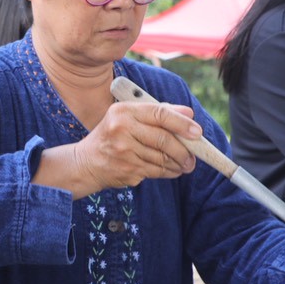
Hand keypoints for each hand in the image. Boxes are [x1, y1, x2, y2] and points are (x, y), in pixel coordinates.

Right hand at [72, 101, 198, 191]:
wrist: (86, 162)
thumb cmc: (112, 135)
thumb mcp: (127, 117)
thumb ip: (156, 113)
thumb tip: (188, 114)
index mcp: (123, 111)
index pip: (159, 113)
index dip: (181, 123)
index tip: (197, 132)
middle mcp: (122, 130)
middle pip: (163, 139)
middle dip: (184, 149)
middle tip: (194, 155)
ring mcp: (124, 152)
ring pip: (162, 158)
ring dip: (179, 163)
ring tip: (185, 163)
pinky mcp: (127, 170)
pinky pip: (156, 171)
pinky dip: (169, 172)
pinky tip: (172, 170)